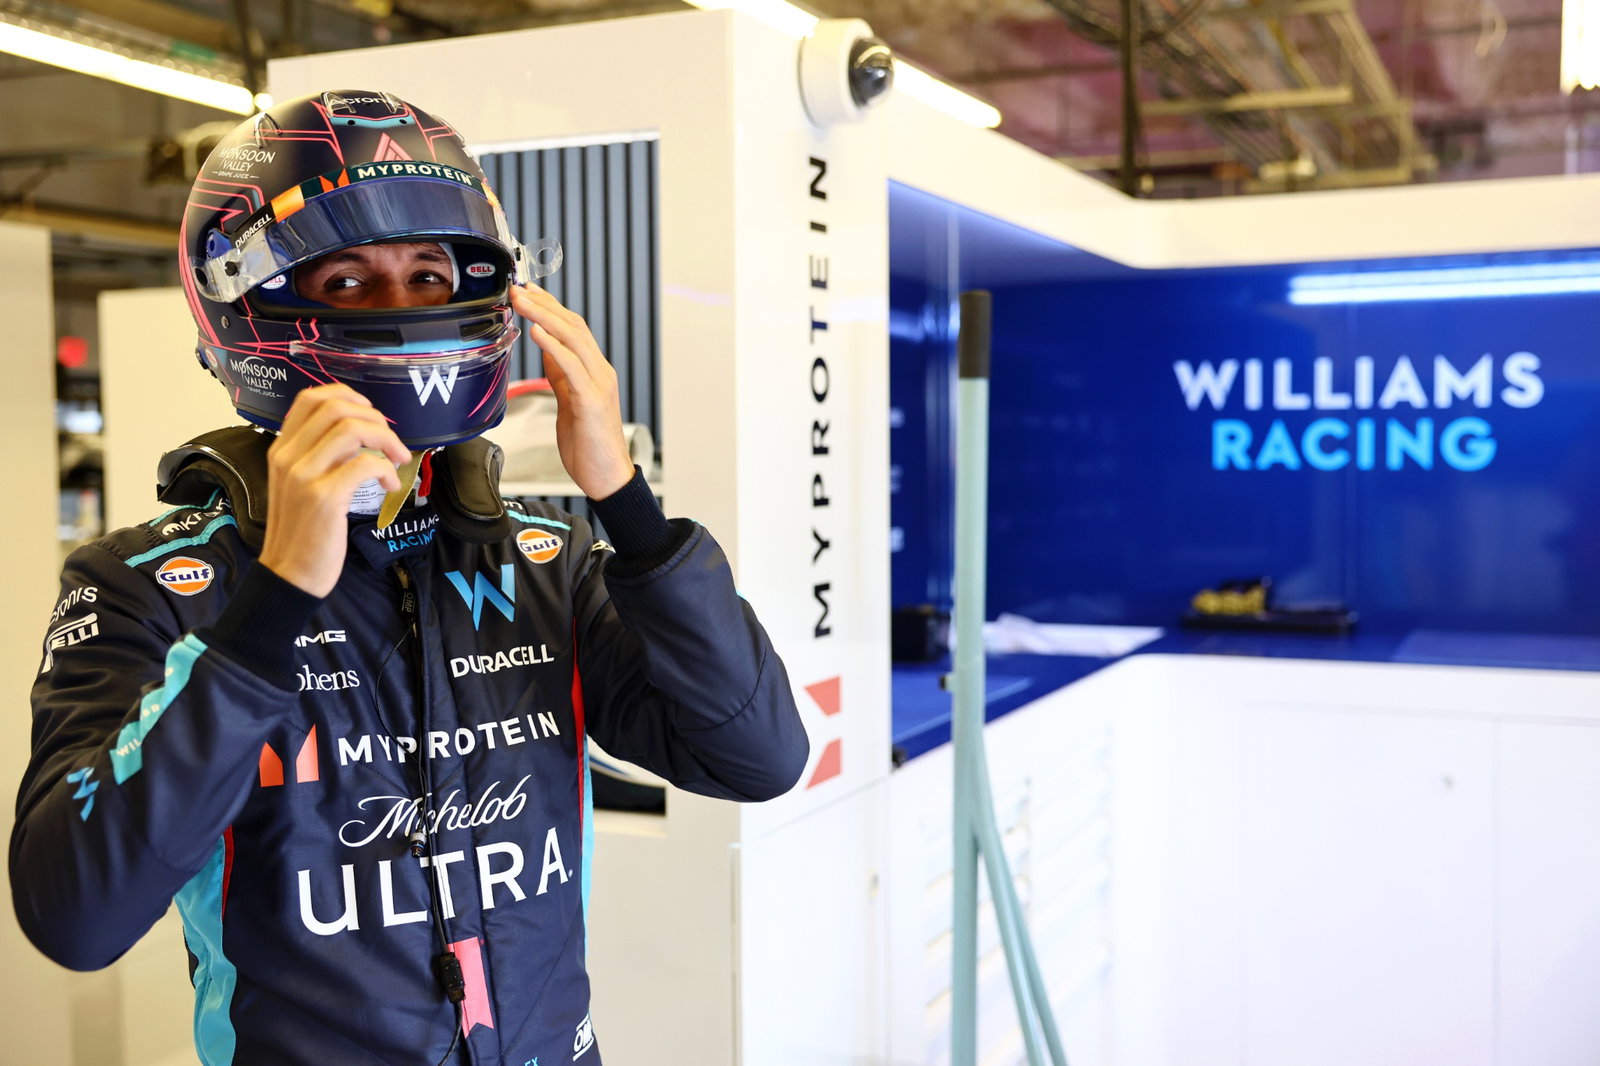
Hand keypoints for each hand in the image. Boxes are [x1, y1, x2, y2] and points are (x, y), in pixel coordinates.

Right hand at [258, 384, 410, 596]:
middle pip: (336, 407)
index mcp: (281, 448)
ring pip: (352, 429)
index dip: (347, 395)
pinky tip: (389, 484)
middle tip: (390, 442)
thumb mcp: (300, 483)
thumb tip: (359, 432)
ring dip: (386, 439)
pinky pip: (365, 464)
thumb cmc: (303, 529)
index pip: (310, 398)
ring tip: (396, 460)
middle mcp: (288, 456)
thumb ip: (320, 454)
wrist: (289, 573)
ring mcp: (304, 476)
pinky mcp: (324, 498)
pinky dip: (386, 469)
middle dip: (374, 418)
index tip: (370, 414)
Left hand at [510, 283, 634, 499]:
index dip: (550, 306)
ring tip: (522, 301)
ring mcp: (598, 385)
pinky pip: (572, 367)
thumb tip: (547, 348)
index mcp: (594, 371)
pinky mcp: (592, 401)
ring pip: (573, 339)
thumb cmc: (589, 445)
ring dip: (545, 316)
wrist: (607, 477)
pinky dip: (554, 347)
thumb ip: (561, 374)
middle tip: (518, 288)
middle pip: (573, 326)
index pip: (573, 328)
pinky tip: (537, 332)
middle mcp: (600, 372)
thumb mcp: (569, 401)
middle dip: (544, 304)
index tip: (528, 291)